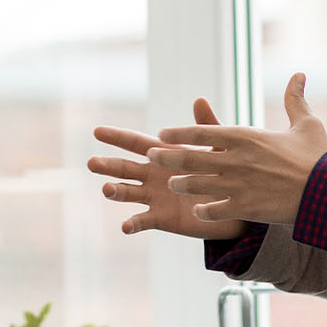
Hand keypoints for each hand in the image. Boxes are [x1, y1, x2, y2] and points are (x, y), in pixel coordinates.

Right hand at [90, 98, 249, 239]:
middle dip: (108, 165)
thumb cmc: (223, 173)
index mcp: (162, 155)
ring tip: (107, 189)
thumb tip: (199, 99)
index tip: (97, 131)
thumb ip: (205, 128)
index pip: (134, 143)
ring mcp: (154, 197)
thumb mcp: (216, 148)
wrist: (234, 206)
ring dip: (116, 191)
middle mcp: (152, 175)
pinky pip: (142, 221)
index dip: (116, 137)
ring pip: (128, 193)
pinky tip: (125, 227)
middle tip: (92, 163)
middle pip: (124, 168)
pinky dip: (132, 224)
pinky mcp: (161, 218)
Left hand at [150, 73, 326, 225]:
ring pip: (196, 185)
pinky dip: (203, 211)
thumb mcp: (307, 124)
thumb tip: (299, 74)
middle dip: (167, 158)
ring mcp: (238, 186)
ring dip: (181, 184)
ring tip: (172, 184)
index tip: (162, 134)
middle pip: (190, 158)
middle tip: (151, 158)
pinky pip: (214, 211)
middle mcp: (236, 160)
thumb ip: (295, 99)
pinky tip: (197, 211)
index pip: (202, 132)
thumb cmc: (319, 157)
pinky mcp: (245, 208)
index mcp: (246, 137)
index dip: (179, 133)